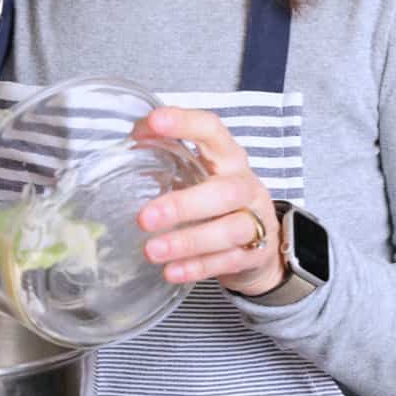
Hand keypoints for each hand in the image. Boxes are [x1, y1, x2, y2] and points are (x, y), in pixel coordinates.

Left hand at [133, 106, 285, 296]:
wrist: (263, 240)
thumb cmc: (218, 200)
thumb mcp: (199, 174)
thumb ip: (169, 158)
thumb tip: (131, 139)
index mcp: (228, 157)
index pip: (212, 130)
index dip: (186, 123)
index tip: (154, 122)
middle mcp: (246, 185)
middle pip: (225, 191)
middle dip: (183, 205)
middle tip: (144, 218)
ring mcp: (256, 220)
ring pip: (230, 230)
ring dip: (188, 242)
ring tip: (152, 251)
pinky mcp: (256, 253)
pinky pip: (227, 262)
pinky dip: (198, 268)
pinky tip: (171, 272)